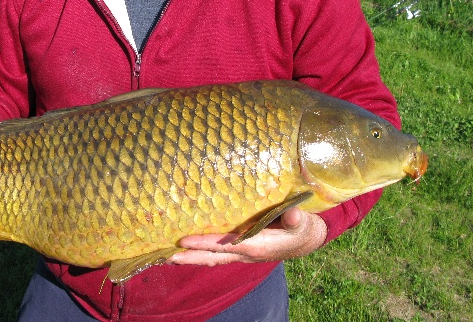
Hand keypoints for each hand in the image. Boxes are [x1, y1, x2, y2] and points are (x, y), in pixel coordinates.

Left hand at [170, 208, 327, 266]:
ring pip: (213, 258)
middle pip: (213, 257)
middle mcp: (245, 252)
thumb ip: (295, 218)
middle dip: (191, 257)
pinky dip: (202, 252)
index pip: (226, 245)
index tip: (185, 241)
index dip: (206, 244)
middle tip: (168, 256)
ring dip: (193, 257)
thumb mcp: (302, 222)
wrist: (304, 240)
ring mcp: (242, 252)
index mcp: (256, 245)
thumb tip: (293, 214)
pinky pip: (218, 253)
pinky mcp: (241, 248)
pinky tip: (188, 249)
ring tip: (170, 256)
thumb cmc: (301, 228)